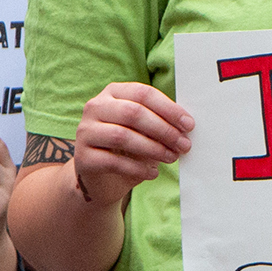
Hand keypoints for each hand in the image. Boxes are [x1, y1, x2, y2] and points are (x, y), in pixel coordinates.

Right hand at [74, 82, 194, 205]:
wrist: (102, 177)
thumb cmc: (130, 148)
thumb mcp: (146, 130)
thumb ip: (161, 123)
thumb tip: (186, 127)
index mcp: (114, 93)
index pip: (143, 93)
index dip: (169, 109)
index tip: (189, 125)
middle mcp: (95, 107)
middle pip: (133, 113)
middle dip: (163, 130)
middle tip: (183, 145)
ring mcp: (85, 131)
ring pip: (122, 136)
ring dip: (153, 148)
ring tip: (171, 158)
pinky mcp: (82, 157)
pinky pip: (113, 161)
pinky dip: (137, 168)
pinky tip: (152, 173)